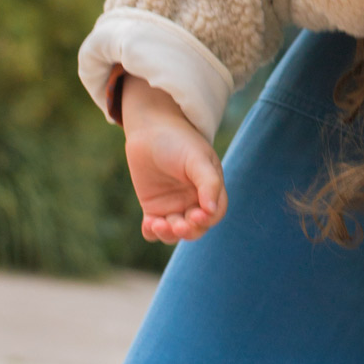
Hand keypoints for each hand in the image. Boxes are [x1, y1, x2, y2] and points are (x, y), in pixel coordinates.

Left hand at [120, 75, 226, 243]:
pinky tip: (148, 224)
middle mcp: (193, 202)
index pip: (214, 214)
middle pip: (195, 228)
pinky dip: (151, 232)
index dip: (208, 219)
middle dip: (188, 230)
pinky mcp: (152, 208)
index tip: (197, 215)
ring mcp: (172, 206)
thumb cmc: (179, 140)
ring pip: (174, 233)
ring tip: (157, 223)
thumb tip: (211, 210)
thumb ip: (209, 182)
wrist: (150, 130)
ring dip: (168, 234)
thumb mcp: (197, 158)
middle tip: (177, 224)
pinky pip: (153, 229)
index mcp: (209, 190)